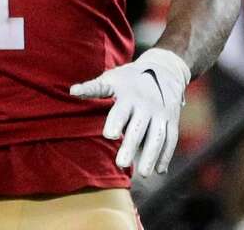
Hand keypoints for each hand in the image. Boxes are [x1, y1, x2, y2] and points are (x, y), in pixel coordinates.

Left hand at [70, 47, 190, 176]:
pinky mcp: (172, 121)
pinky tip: (159, 170)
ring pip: (158, 137)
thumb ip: (93, 88)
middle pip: (139, 128)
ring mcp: (161, 114)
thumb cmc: (129, 78)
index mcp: (129, 95)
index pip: (122, 111)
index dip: (115, 122)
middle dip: (131, 146)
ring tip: (143, 173)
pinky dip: (166, 155)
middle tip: (121, 163)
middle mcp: (147, 106)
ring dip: (151, 156)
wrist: (163, 69)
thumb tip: (72, 91)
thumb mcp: (111, 79)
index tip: (108, 135)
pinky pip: (170, 139)